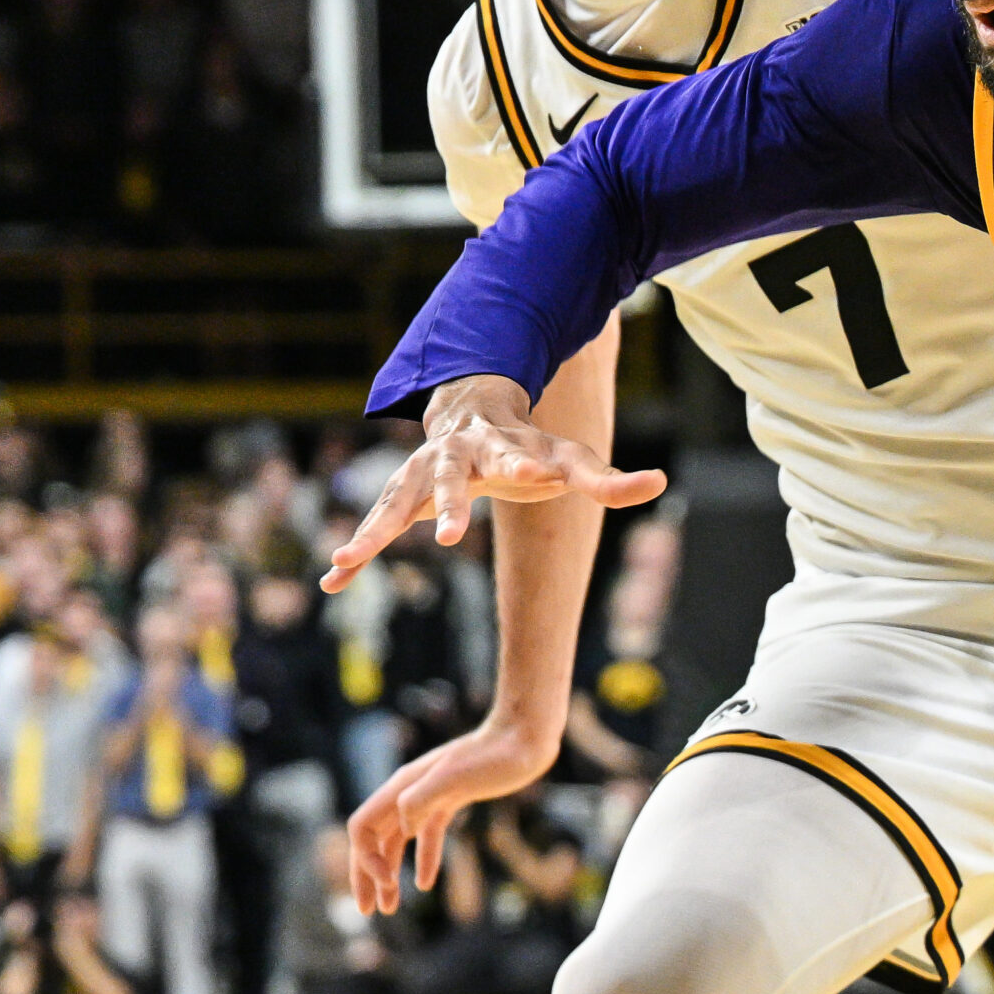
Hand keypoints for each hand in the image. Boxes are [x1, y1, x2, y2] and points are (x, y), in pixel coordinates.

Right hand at [320, 375, 664, 592]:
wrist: (473, 411)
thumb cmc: (530, 446)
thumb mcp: (573, 461)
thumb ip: (612, 480)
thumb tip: (659, 482)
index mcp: (503, 447)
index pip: (516, 455)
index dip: (523, 464)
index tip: (530, 474)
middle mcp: (456, 456)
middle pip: (448, 475)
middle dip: (447, 502)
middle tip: (450, 535)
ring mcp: (421, 475)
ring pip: (395, 501)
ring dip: (374, 530)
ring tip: (347, 559)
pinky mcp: (401, 497)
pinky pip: (375, 526)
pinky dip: (356, 550)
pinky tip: (334, 581)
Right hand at [346, 717, 559, 913]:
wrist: (527, 736)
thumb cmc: (495, 754)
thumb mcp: (455, 776)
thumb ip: (422, 798)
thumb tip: (404, 825)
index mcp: (402, 787)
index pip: (362, 828)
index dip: (365, 859)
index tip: (388, 883)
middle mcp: (409, 793)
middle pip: (373, 840)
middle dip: (366, 876)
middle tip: (370, 911)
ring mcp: (431, 797)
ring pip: (397, 841)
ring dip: (389, 874)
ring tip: (388, 907)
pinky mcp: (453, 800)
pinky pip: (429, 835)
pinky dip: (424, 859)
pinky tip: (425, 883)